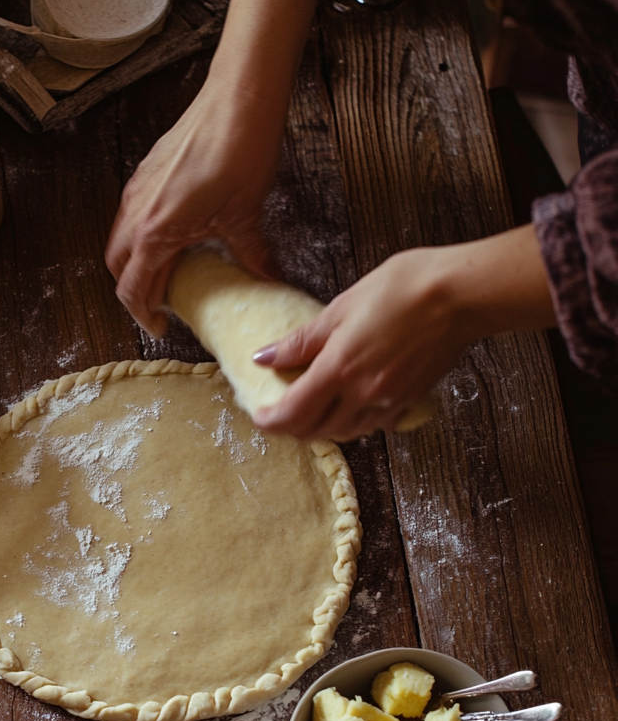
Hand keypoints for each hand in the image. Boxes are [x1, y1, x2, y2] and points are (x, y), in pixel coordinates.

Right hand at [105, 0, 315, 336]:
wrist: (239, 96)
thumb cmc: (240, 151)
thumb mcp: (247, 217)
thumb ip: (251, 257)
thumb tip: (267, 280)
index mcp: (156, 233)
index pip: (133, 289)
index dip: (144, 316)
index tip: (161, 328)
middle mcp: (137, 213)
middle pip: (118, 267)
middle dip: (134, 290)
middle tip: (162, 304)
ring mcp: (137, 189)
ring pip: (121, 240)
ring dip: (136, 262)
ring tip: (168, 272)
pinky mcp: (146, 171)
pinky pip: (132, 214)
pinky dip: (143, 235)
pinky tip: (174, 234)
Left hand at [251, 226, 556, 440]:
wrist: (461, 294)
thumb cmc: (402, 289)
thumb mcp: (340, 308)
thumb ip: (301, 341)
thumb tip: (264, 357)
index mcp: (339, 369)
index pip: (293, 413)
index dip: (270, 421)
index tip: (259, 417)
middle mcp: (362, 394)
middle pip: (317, 429)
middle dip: (292, 428)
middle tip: (279, 415)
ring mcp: (389, 401)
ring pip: (346, 431)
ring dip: (323, 428)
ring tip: (310, 413)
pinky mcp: (410, 399)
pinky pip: (376, 424)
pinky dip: (356, 422)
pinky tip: (351, 408)